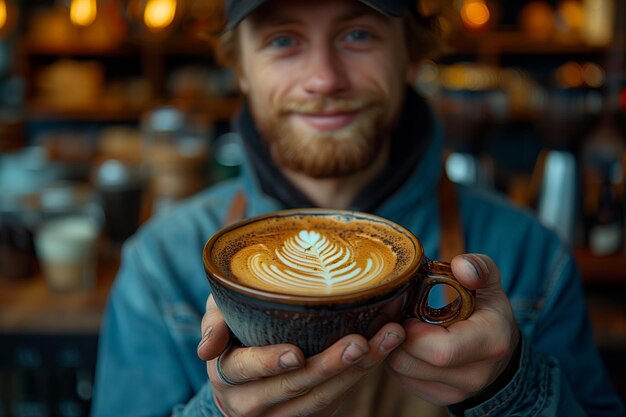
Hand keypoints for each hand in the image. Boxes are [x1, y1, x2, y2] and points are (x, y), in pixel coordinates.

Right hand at [197, 295, 406, 416]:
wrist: (241, 371)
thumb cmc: (233, 330)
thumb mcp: (217, 316)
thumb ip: (213, 322)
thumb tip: (206, 348)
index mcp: (227, 374)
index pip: (245, 369)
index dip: (270, 363)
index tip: (296, 353)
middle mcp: (251, 402)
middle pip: (293, 387)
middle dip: (329, 366)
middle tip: (359, 342)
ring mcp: (281, 414)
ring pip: (320, 399)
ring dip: (356, 371)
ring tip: (385, 340)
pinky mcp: (307, 415)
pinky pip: (335, 400)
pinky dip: (360, 375)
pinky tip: (381, 351)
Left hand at [386, 254, 519, 405]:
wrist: (500, 348)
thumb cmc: (488, 309)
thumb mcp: (489, 282)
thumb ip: (479, 267)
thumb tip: (462, 266)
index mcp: (492, 341)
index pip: (442, 350)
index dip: (414, 331)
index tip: (408, 312)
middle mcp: (476, 374)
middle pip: (414, 363)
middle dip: (396, 336)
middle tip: (396, 316)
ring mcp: (458, 392)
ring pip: (403, 373)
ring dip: (393, 348)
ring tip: (402, 327)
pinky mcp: (441, 398)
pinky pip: (404, 380)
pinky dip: (398, 360)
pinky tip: (407, 342)